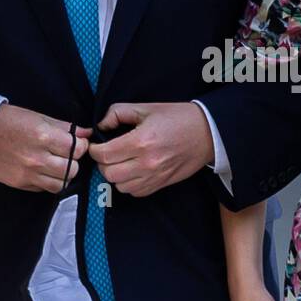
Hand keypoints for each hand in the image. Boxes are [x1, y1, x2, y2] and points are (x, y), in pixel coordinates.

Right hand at [0, 104, 91, 192]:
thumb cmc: (9, 121)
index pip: (77, 149)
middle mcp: (38, 158)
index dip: (81, 146)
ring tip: (58, 164)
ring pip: (62, 183)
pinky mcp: (21, 183)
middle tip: (67, 154)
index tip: (78, 143)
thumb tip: (87, 133)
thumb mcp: (39, 117)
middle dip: (74, 161)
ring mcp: (29, 174)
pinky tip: (45, 171)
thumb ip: (65, 128)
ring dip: (64, 174)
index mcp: (44, 137)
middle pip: (73, 168)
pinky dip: (50, 181)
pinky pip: (46, 189)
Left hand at [86, 102, 213, 195]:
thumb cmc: (178, 118)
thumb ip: (118, 113)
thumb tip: (101, 125)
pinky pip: (135, 192)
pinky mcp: (161, 184)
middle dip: (102, 162)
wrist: (207, 133)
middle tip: (107, 152)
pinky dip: (128, 184)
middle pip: (108, 173)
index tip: (96, 144)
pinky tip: (133, 170)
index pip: (103, 154)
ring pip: (119, 186)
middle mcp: (146, 163)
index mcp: (141, 141)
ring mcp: (154, 176)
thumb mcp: (146, 108)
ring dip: (115, 174)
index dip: (94, 149)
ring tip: (120, 162)